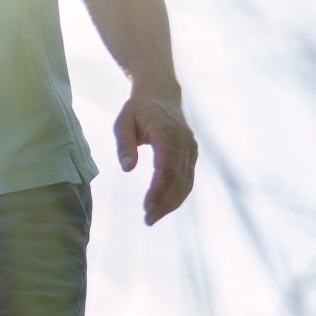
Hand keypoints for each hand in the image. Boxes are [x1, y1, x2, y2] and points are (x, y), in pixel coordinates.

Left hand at [114, 88, 196, 224]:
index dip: (158, 190)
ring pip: (186, 182)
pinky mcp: (191, 154)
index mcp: (167, 133)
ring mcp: (191, 148)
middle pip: (178, 179)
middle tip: (148, 220)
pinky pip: (188, 178)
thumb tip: (127, 168)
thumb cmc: (138, 109)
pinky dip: (178, 195)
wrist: (161, 94)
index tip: (146, 207)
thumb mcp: (123, 122)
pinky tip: (164, 207)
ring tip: (153, 218)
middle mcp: (184, 142)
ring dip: (171, 203)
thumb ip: (124, 145)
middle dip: (164, 202)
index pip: (166, 167)